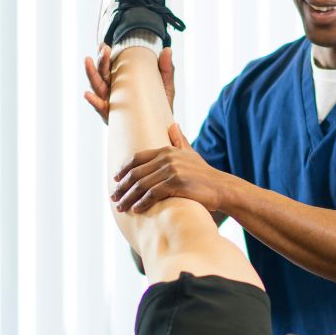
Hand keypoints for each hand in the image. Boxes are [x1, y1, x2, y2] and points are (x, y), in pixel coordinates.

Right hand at [83, 45, 175, 123]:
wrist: (163, 130)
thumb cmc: (160, 106)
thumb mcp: (165, 86)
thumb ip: (166, 68)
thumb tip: (167, 49)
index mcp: (122, 82)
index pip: (110, 66)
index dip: (104, 56)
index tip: (104, 45)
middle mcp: (113, 91)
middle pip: (102, 74)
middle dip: (101, 61)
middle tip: (103, 49)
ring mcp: (111, 104)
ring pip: (98, 87)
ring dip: (92, 74)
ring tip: (88, 61)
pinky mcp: (112, 117)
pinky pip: (101, 109)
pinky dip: (94, 102)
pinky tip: (88, 94)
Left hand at [112, 123, 232, 212]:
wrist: (221, 187)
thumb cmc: (204, 174)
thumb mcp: (190, 154)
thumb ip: (179, 140)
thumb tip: (173, 125)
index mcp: (167, 150)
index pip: (137, 158)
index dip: (123, 169)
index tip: (115, 180)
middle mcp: (167, 158)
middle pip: (136, 173)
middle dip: (122, 187)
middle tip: (114, 197)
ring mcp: (172, 170)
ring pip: (142, 185)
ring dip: (128, 198)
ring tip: (121, 207)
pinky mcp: (177, 184)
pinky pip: (153, 194)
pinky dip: (142, 202)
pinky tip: (136, 209)